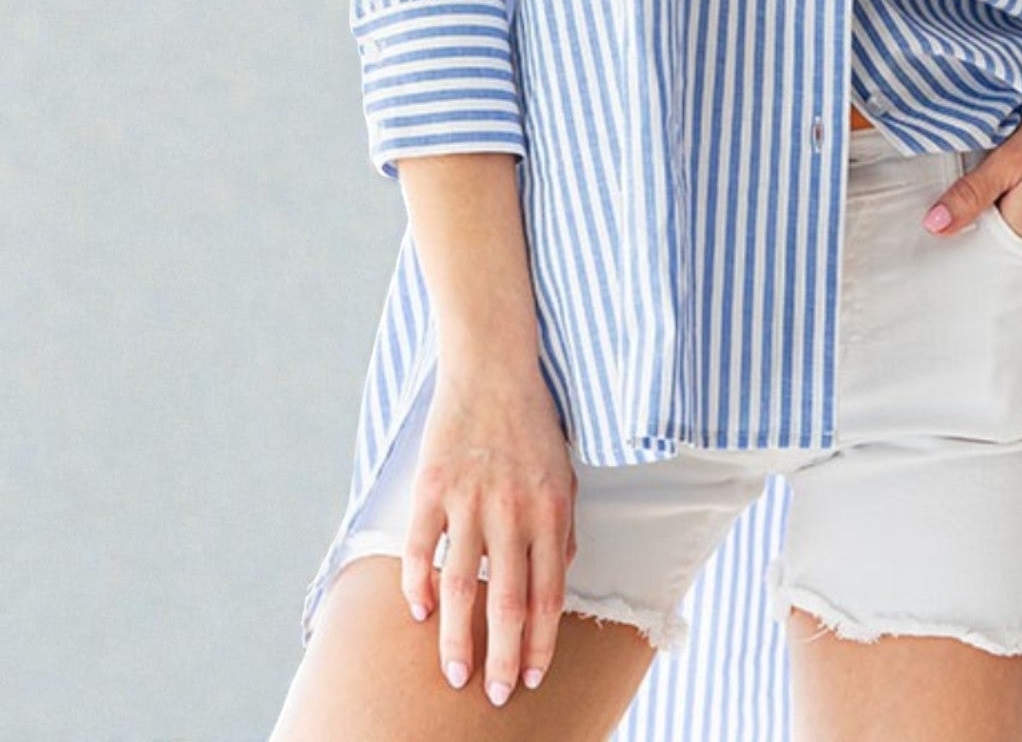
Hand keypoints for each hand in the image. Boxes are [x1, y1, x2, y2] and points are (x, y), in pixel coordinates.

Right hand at [403, 345, 577, 704]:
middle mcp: (512, 512)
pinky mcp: (432, 488)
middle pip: (506, 603)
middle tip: (494, 696)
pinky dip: (417, 587)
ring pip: (459, 588)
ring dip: (456, 638)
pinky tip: (417, 613)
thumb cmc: (532, 423)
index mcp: (551, 510)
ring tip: (456, 673)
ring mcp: (469, 501)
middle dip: (502, 659)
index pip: (548, 595)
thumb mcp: (564, 473)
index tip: (530, 676)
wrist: (492, 367)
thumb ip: (562, 526)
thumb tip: (559, 576)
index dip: (539, 643)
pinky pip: (421, 550)